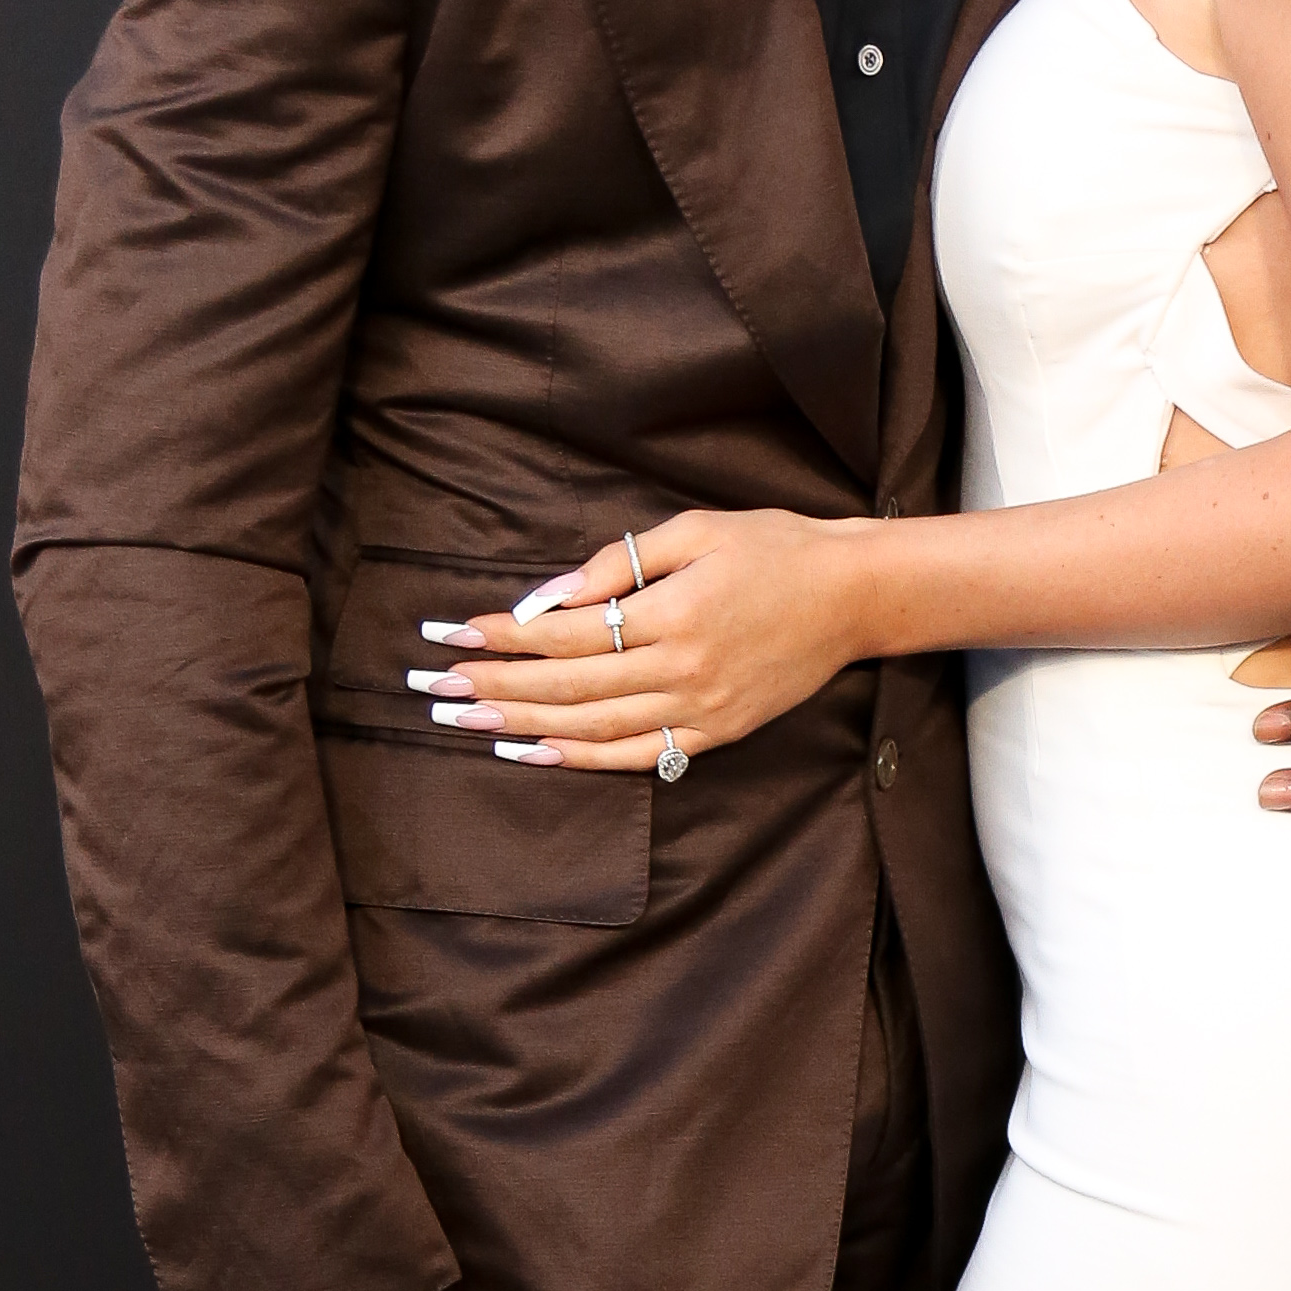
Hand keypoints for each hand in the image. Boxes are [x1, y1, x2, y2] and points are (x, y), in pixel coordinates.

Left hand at [408, 511, 871, 770]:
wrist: (855, 597)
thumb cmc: (777, 548)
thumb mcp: (697, 530)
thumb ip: (619, 563)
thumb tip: (550, 596)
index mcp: (675, 613)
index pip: (568, 631)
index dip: (505, 633)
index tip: (455, 629)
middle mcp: (683, 671)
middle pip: (568, 685)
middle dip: (496, 684)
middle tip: (436, 685)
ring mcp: (700, 710)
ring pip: (592, 728)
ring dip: (522, 725)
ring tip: (465, 721)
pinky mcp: (716, 733)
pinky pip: (637, 756)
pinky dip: (580, 759)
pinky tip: (532, 752)